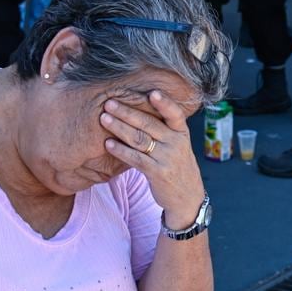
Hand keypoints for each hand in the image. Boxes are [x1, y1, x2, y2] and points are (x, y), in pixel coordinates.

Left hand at [101, 92, 204, 226]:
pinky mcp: (158, 173)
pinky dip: (120, 150)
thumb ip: (164, 131)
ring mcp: (167, 158)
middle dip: (127, 112)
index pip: (175, 114)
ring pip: (139, 139)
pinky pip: (135, 158)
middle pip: (149, 123)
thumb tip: (137, 111)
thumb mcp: (178, 146)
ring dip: (119, 128)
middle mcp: (176, 143)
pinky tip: (108, 144)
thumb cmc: (177, 166)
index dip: (164, 103)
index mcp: (182, 133)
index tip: (152, 93)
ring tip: (104, 119)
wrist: (187, 198)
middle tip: (109, 102)